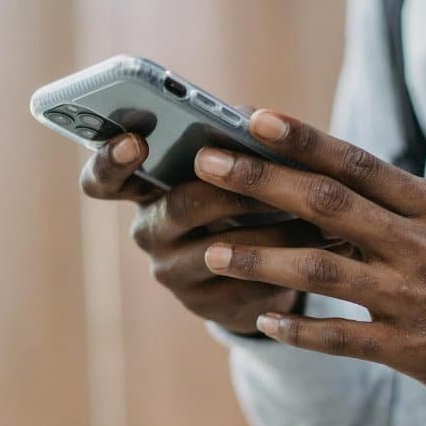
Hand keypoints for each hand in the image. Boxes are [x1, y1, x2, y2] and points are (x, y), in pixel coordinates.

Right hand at [81, 130, 319, 334]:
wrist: (255, 269)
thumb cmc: (239, 198)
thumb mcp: (228, 165)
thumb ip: (229, 136)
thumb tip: (250, 118)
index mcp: (142, 189)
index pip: (102, 180)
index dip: (111, 161)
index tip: (136, 143)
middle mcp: (149, 233)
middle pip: (179, 207)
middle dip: (231, 188)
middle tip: (270, 175)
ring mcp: (175, 274)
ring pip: (221, 250)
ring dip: (273, 230)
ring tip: (318, 212)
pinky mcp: (210, 307)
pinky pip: (249, 284)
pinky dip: (290, 262)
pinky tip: (323, 247)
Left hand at [193, 110, 425, 412]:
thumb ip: (391, 201)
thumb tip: (319, 169)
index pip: (358, 162)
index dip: (302, 138)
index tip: (251, 117)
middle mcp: (422, 245)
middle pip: (328, 204)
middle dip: (261, 182)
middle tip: (206, 164)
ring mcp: (416, 298)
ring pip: (323, 270)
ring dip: (261, 259)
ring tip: (213, 252)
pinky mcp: (412, 350)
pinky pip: (342, 338)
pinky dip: (299, 328)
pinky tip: (261, 319)